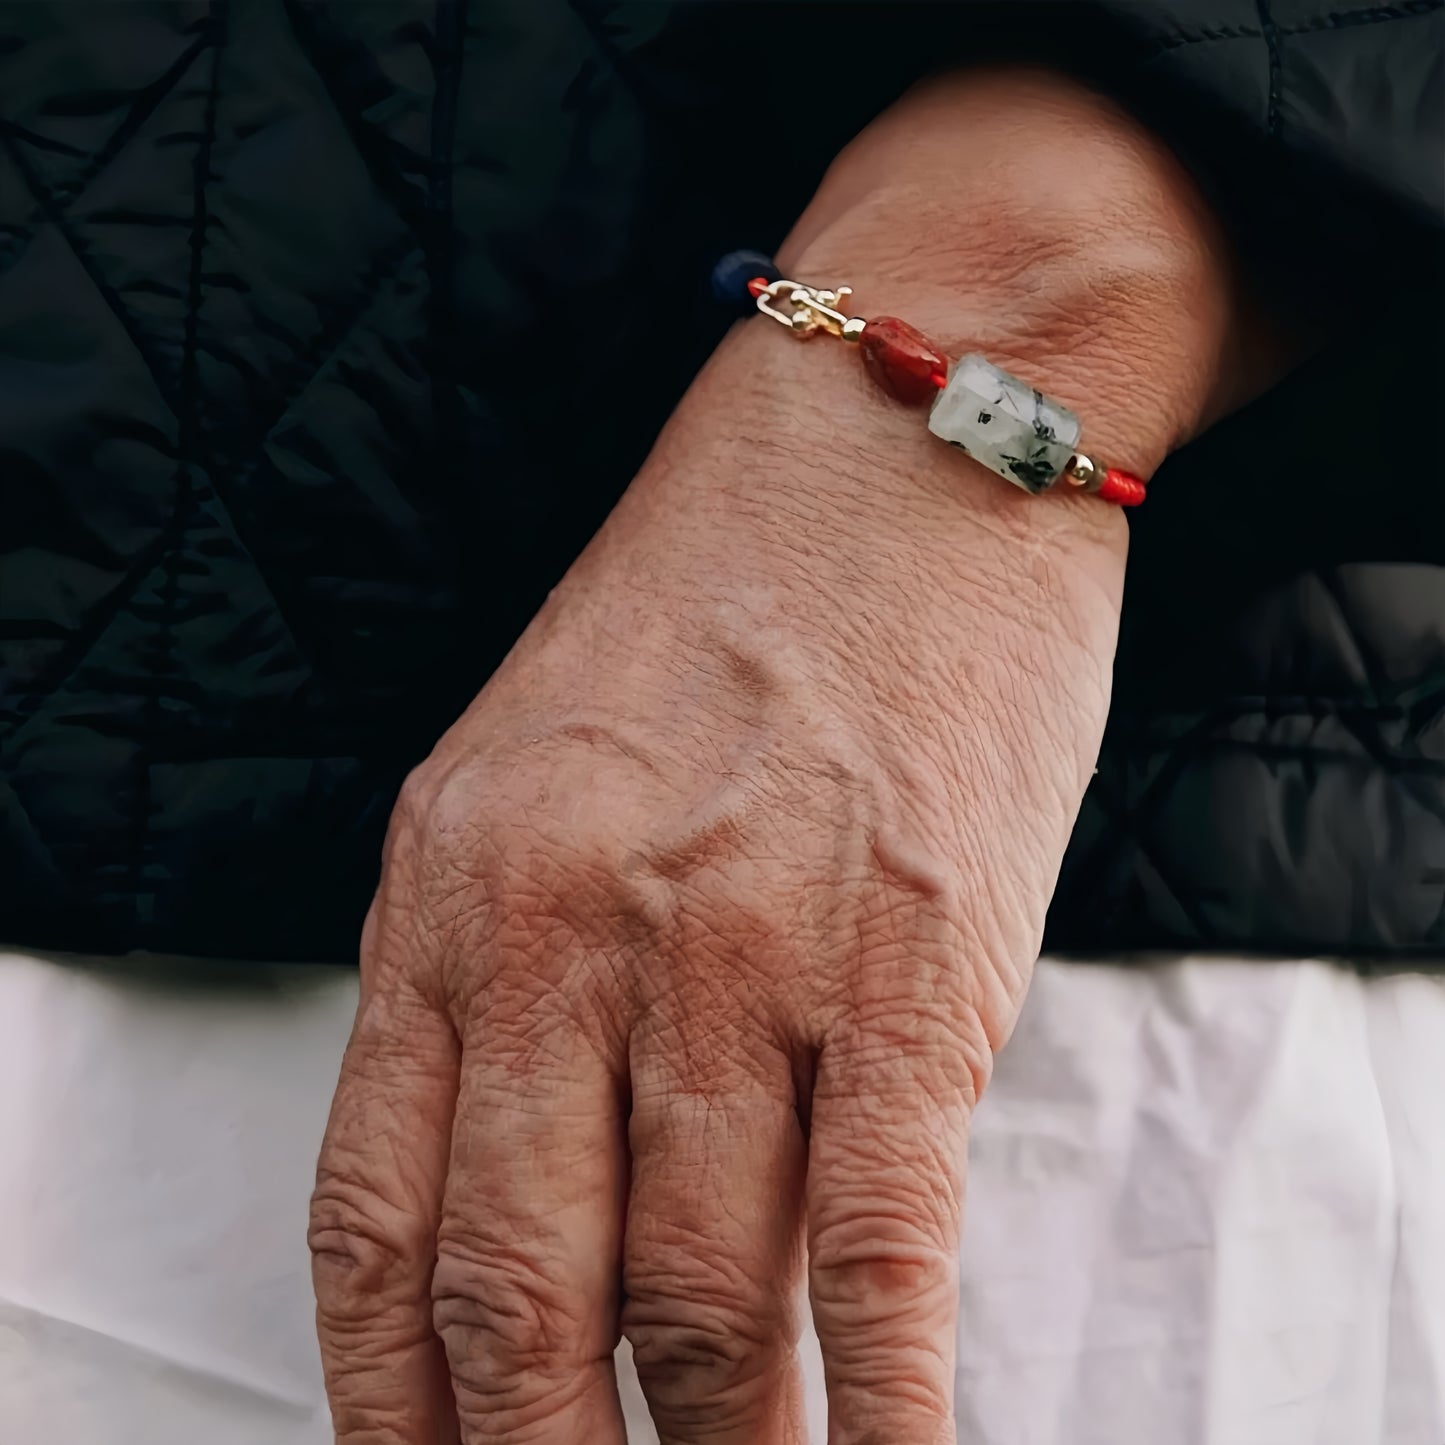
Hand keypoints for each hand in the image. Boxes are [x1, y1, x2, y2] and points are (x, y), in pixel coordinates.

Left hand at [311, 68, 1266, 1441]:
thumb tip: (557, 1181)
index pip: (374, 1222)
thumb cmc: (723, 597)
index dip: (393, 1404)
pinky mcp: (905, 961)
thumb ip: (520, 964)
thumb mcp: (543, 764)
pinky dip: (883, 1398)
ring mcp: (734, 954)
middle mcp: (568, 935)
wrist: (889, 441)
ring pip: (700, 1298)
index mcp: (451, 889)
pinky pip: (875, 1241)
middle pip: (523, 1296)